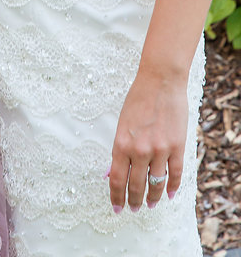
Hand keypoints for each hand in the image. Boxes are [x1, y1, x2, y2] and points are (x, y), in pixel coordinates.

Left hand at [109, 71, 187, 212]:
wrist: (160, 81)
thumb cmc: (137, 99)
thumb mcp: (122, 123)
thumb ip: (119, 148)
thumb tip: (112, 171)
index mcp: (121, 143)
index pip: (117, 179)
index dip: (116, 197)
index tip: (116, 207)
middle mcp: (140, 150)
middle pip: (136, 185)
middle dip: (133, 201)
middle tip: (133, 209)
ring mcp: (160, 150)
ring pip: (156, 183)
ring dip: (152, 197)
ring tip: (149, 204)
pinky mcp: (177, 146)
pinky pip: (175, 174)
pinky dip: (172, 187)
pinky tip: (170, 194)